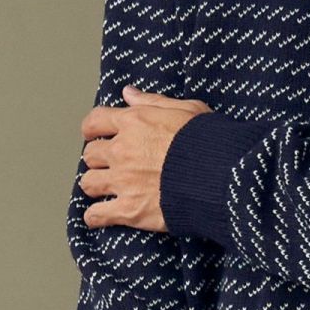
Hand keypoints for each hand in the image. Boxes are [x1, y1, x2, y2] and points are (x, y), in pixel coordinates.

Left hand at [79, 86, 211, 231]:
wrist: (221, 176)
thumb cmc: (209, 141)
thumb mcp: (187, 109)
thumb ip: (153, 101)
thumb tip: (128, 92)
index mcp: (134, 123)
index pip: (94, 121)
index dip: (93, 129)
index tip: (96, 134)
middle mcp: (122, 151)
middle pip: (90, 154)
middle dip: (99, 158)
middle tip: (109, 163)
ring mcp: (123, 181)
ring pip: (88, 183)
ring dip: (95, 185)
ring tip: (105, 189)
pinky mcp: (129, 209)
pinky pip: (97, 215)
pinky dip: (96, 217)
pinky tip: (100, 216)